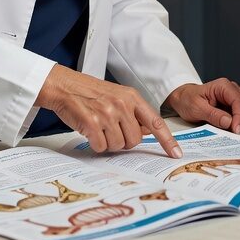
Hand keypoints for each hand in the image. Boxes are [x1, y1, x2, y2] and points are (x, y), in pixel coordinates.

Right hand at [36, 65, 181, 157]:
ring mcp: (107, 114)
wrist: (64, 86)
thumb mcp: (118, 96)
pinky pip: (101, 147)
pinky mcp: (92, 123)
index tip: (176, 154)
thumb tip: (148, 132)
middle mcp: (122, 105)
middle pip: (134, 141)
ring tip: (98, 127)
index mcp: (132, 97)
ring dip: (108, 142)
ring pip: (118, 146)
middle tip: (110, 129)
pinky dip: (95, 144)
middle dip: (123, 141)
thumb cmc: (90, 92)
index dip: (167, 140)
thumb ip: (134, 113)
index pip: (155, 122)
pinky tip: (89, 131)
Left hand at [166, 78, 239, 131]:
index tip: (236, 129)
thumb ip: (213, 115)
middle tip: (233, 132)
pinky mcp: (232, 106)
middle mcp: (230, 90)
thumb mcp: (196, 108)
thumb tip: (228, 122)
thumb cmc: (187, 100)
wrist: (182, 99)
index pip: (239, 100)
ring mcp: (232, 98)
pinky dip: (237, 122)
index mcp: (223, 86)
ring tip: (229, 129)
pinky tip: (229, 127)